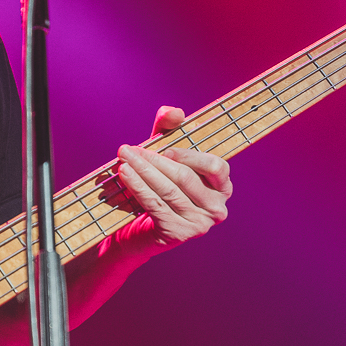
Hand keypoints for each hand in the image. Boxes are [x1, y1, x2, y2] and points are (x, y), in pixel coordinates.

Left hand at [112, 106, 232, 255]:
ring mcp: (199, 224)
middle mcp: (217, 208)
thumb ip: (168, 129)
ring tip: (123, 158)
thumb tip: (175, 112)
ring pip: (168, 190)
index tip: (165, 149)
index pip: (217, 167)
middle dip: (154, 160)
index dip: (190, 156)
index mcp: (222, 188)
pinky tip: (123, 174)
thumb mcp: (163, 155)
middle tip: (128, 149)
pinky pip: (155, 204)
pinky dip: (137, 187)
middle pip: (185, 177)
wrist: (138, 231)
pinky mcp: (178, 233)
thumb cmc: (156, 188)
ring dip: (142, 171)